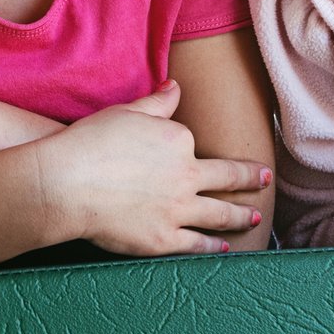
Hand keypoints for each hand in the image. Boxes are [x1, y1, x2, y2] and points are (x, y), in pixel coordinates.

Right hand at [34, 81, 268, 258]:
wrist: (67, 183)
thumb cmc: (92, 142)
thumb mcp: (127, 112)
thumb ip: (157, 102)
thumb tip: (176, 86)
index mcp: (179, 141)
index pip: (196, 144)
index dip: (205, 148)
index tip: (217, 152)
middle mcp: (186, 176)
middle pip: (227, 179)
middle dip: (251, 178)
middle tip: (266, 179)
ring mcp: (178, 210)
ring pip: (219, 215)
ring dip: (239, 216)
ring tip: (253, 217)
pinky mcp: (163, 238)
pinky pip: (195, 244)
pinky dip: (211, 246)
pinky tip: (222, 247)